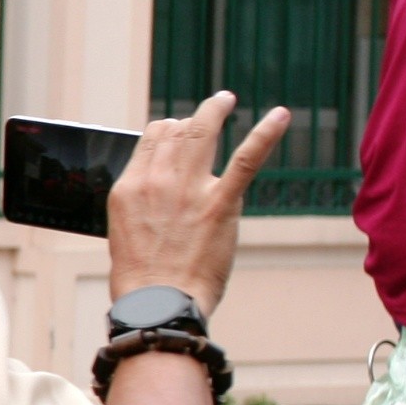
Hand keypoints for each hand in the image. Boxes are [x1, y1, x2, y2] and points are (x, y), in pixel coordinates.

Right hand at [105, 92, 290, 312]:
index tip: (179, 132)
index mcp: (129, 188)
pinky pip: (245, 160)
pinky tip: (281, 116)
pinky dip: (265, 134)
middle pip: (175, 131)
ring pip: (203, 133)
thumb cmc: (141, 279)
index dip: (167, 131)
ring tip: (225, 100)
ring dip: (215, 111)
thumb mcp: (124, 231)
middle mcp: (156, 180)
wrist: (158, 304)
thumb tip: (159, 191)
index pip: (150, 140)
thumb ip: (142, 204)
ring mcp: (189, 190)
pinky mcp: (220, 204)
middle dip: (192, 119)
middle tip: (211, 109)